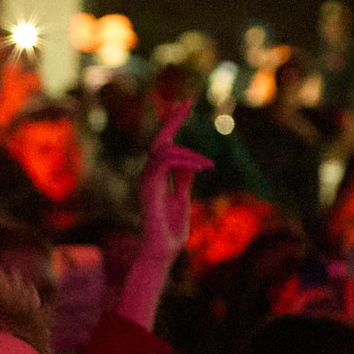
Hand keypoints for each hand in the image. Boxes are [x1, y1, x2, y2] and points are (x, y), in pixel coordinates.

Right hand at [136, 103, 209, 260]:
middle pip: (160, 140)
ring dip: (189, 154)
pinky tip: (202, 167)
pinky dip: (185, 161)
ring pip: (164, 150)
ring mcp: (146, 181)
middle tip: (188, 101)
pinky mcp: (149, 187)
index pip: (164, 144)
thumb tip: (191, 162)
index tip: (184, 105)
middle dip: (173, 120)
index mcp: (156, 177)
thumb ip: (184, 178)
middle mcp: (148, 176)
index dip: (172, 123)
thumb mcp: (183, 197)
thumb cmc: (171, 231)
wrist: (163, 251)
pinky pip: (164, 161)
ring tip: (207, 165)